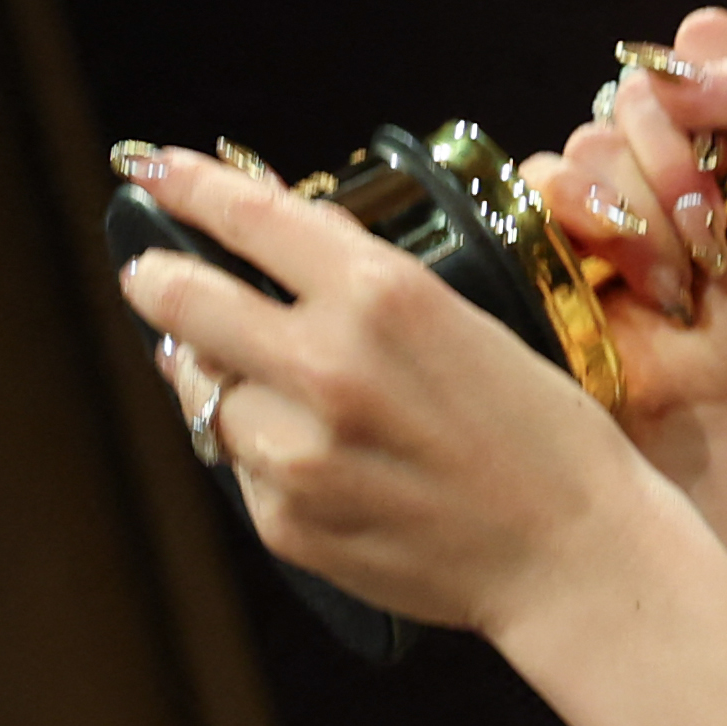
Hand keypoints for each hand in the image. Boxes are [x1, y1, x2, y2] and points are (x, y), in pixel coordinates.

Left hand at [117, 149, 645, 633]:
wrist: (574, 554)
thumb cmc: (543, 435)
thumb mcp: (469, 322)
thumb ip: (363, 280)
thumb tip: (276, 235)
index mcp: (379, 296)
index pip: (246, 215)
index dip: (185, 185)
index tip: (152, 171)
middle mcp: (324, 365)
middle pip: (180, 300)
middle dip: (159, 281)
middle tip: (155, 279)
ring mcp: (295, 452)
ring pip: (202, 394)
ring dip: (224, 382)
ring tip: (284, 394)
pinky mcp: (284, 521)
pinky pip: (242, 468)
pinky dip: (267, 456)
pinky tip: (333, 464)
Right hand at [515, 6, 726, 490]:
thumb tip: (679, 65)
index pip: (701, 40)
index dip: (714, 87)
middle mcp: (670, 141)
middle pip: (643, 90)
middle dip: (685, 170)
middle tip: (716, 235)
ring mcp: (609, 183)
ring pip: (594, 139)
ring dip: (647, 219)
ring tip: (681, 279)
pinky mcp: (555, 225)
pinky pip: (544, 180)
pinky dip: (595, 231)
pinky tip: (633, 285)